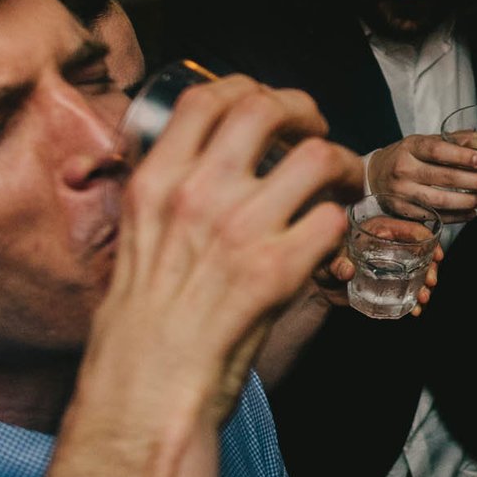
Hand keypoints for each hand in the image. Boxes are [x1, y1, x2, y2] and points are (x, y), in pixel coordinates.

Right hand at [46, 75, 359, 476]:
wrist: (146, 389)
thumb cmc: (139, 329)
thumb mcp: (136, 241)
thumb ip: (169, 198)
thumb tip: (205, 172)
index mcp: (157, 183)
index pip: (206, 99)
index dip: (247, 87)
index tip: (265, 101)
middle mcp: (197, 194)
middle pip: (265, 107)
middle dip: (302, 109)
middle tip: (315, 129)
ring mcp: (240, 229)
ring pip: (314, 157)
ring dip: (338, 163)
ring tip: (340, 180)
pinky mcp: (278, 269)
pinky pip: (331, 221)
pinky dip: (339, 226)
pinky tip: (330, 241)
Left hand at [312, 241, 441, 314]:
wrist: (320, 284)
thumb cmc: (323, 261)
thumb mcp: (327, 259)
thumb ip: (336, 263)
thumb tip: (346, 270)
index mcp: (379, 229)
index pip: (411, 229)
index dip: (428, 240)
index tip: (436, 255)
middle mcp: (389, 245)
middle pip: (421, 252)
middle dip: (430, 267)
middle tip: (430, 282)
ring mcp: (392, 265)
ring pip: (418, 271)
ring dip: (425, 285)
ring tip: (423, 298)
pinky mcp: (390, 283)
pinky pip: (408, 289)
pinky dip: (414, 299)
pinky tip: (415, 309)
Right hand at [368, 133, 476, 223]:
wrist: (374, 175)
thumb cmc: (407, 156)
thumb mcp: (428, 141)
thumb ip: (460, 140)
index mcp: (410, 147)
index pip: (437, 150)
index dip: (461, 156)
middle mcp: (403, 170)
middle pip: (443, 178)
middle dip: (474, 182)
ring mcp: (401, 193)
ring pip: (438, 201)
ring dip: (466, 201)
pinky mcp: (403, 212)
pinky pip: (433, 217)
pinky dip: (455, 217)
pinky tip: (470, 212)